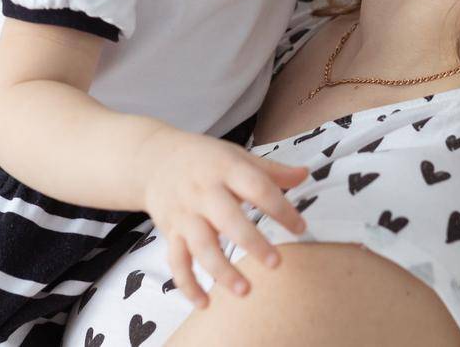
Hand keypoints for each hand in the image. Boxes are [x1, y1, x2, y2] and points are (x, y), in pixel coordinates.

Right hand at [136, 125, 310, 307]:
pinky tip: (204, 304)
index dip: (280, 208)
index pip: (257, 188)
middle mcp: (203, 192)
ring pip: (201, 245)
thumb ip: (271, 170)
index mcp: (225, 169)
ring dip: (221, 269)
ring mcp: (185, 214)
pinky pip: (176, 261)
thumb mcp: (236, 156)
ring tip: (245, 290)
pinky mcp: (170, 232)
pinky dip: (187, 284)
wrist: (153, 159)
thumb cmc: (204, 159)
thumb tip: (305, 173)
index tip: (300, 228)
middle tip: (276, 264)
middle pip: (228, 219)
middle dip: (251, 242)